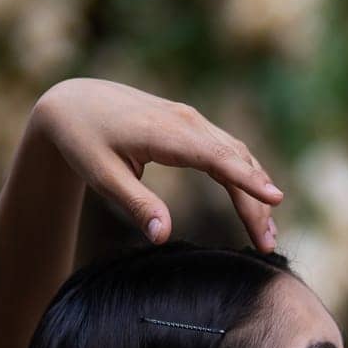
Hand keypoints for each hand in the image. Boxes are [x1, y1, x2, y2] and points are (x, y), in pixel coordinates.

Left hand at [31, 76, 282, 250]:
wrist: (72, 103)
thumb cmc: (83, 141)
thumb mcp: (102, 177)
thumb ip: (135, 204)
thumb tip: (162, 236)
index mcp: (165, 132)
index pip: (217, 158)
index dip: (247, 181)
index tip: (275, 200)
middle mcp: (185, 121)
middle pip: (235, 161)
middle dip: (256, 202)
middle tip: (269, 244)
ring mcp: (190, 120)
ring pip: (236, 155)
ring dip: (256, 191)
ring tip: (268, 232)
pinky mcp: (190, 125)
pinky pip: (226, 150)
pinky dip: (244, 176)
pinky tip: (254, 201)